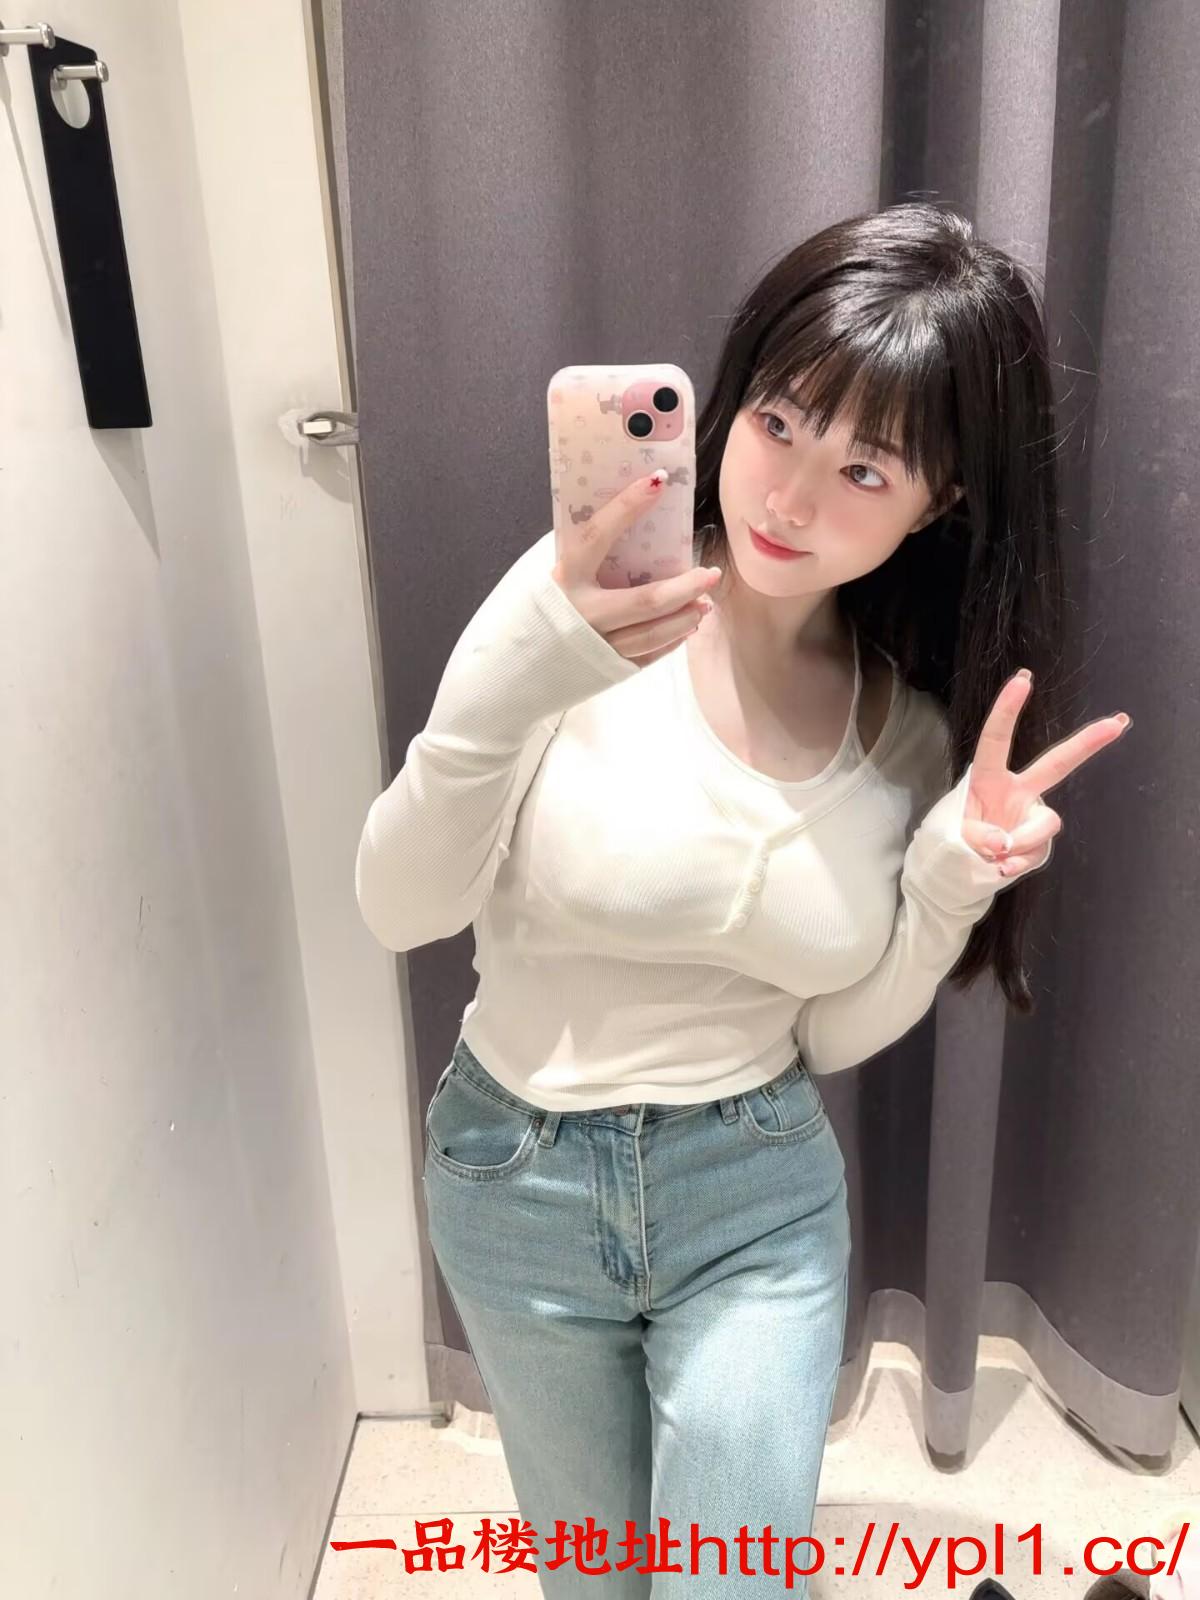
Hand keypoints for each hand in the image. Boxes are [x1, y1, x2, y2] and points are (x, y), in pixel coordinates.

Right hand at [551, 473, 722, 667]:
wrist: (518, 668)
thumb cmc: (543, 612)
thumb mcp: (559, 578)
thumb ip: (588, 558)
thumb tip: (633, 524)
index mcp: (566, 578)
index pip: (599, 534)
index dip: (628, 505)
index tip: (659, 481)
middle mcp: (582, 612)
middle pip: (647, 600)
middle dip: (686, 587)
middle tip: (710, 574)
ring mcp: (597, 644)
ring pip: (653, 632)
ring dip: (686, 616)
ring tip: (705, 603)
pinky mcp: (608, 668)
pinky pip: (649, 654)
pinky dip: (672, 639)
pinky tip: (686, 626)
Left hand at [960, 670, 1131, 878]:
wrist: (958, 872)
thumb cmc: (953, 841)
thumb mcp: (951, 835)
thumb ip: (975, 835)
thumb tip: (1004, 843)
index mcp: (989, 779)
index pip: (996, 740)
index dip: (1008, 710)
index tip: (1023, 679)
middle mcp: (1017, 792)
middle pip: (1056, 763)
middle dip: (1088, 742)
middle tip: (1120, 722)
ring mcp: (1032, 816)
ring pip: (1046, 824)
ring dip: (1021, 842)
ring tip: (994, 855)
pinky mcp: (1039, 843)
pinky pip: (1037, 853)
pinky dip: (1016, 865)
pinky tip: (1001, 869)